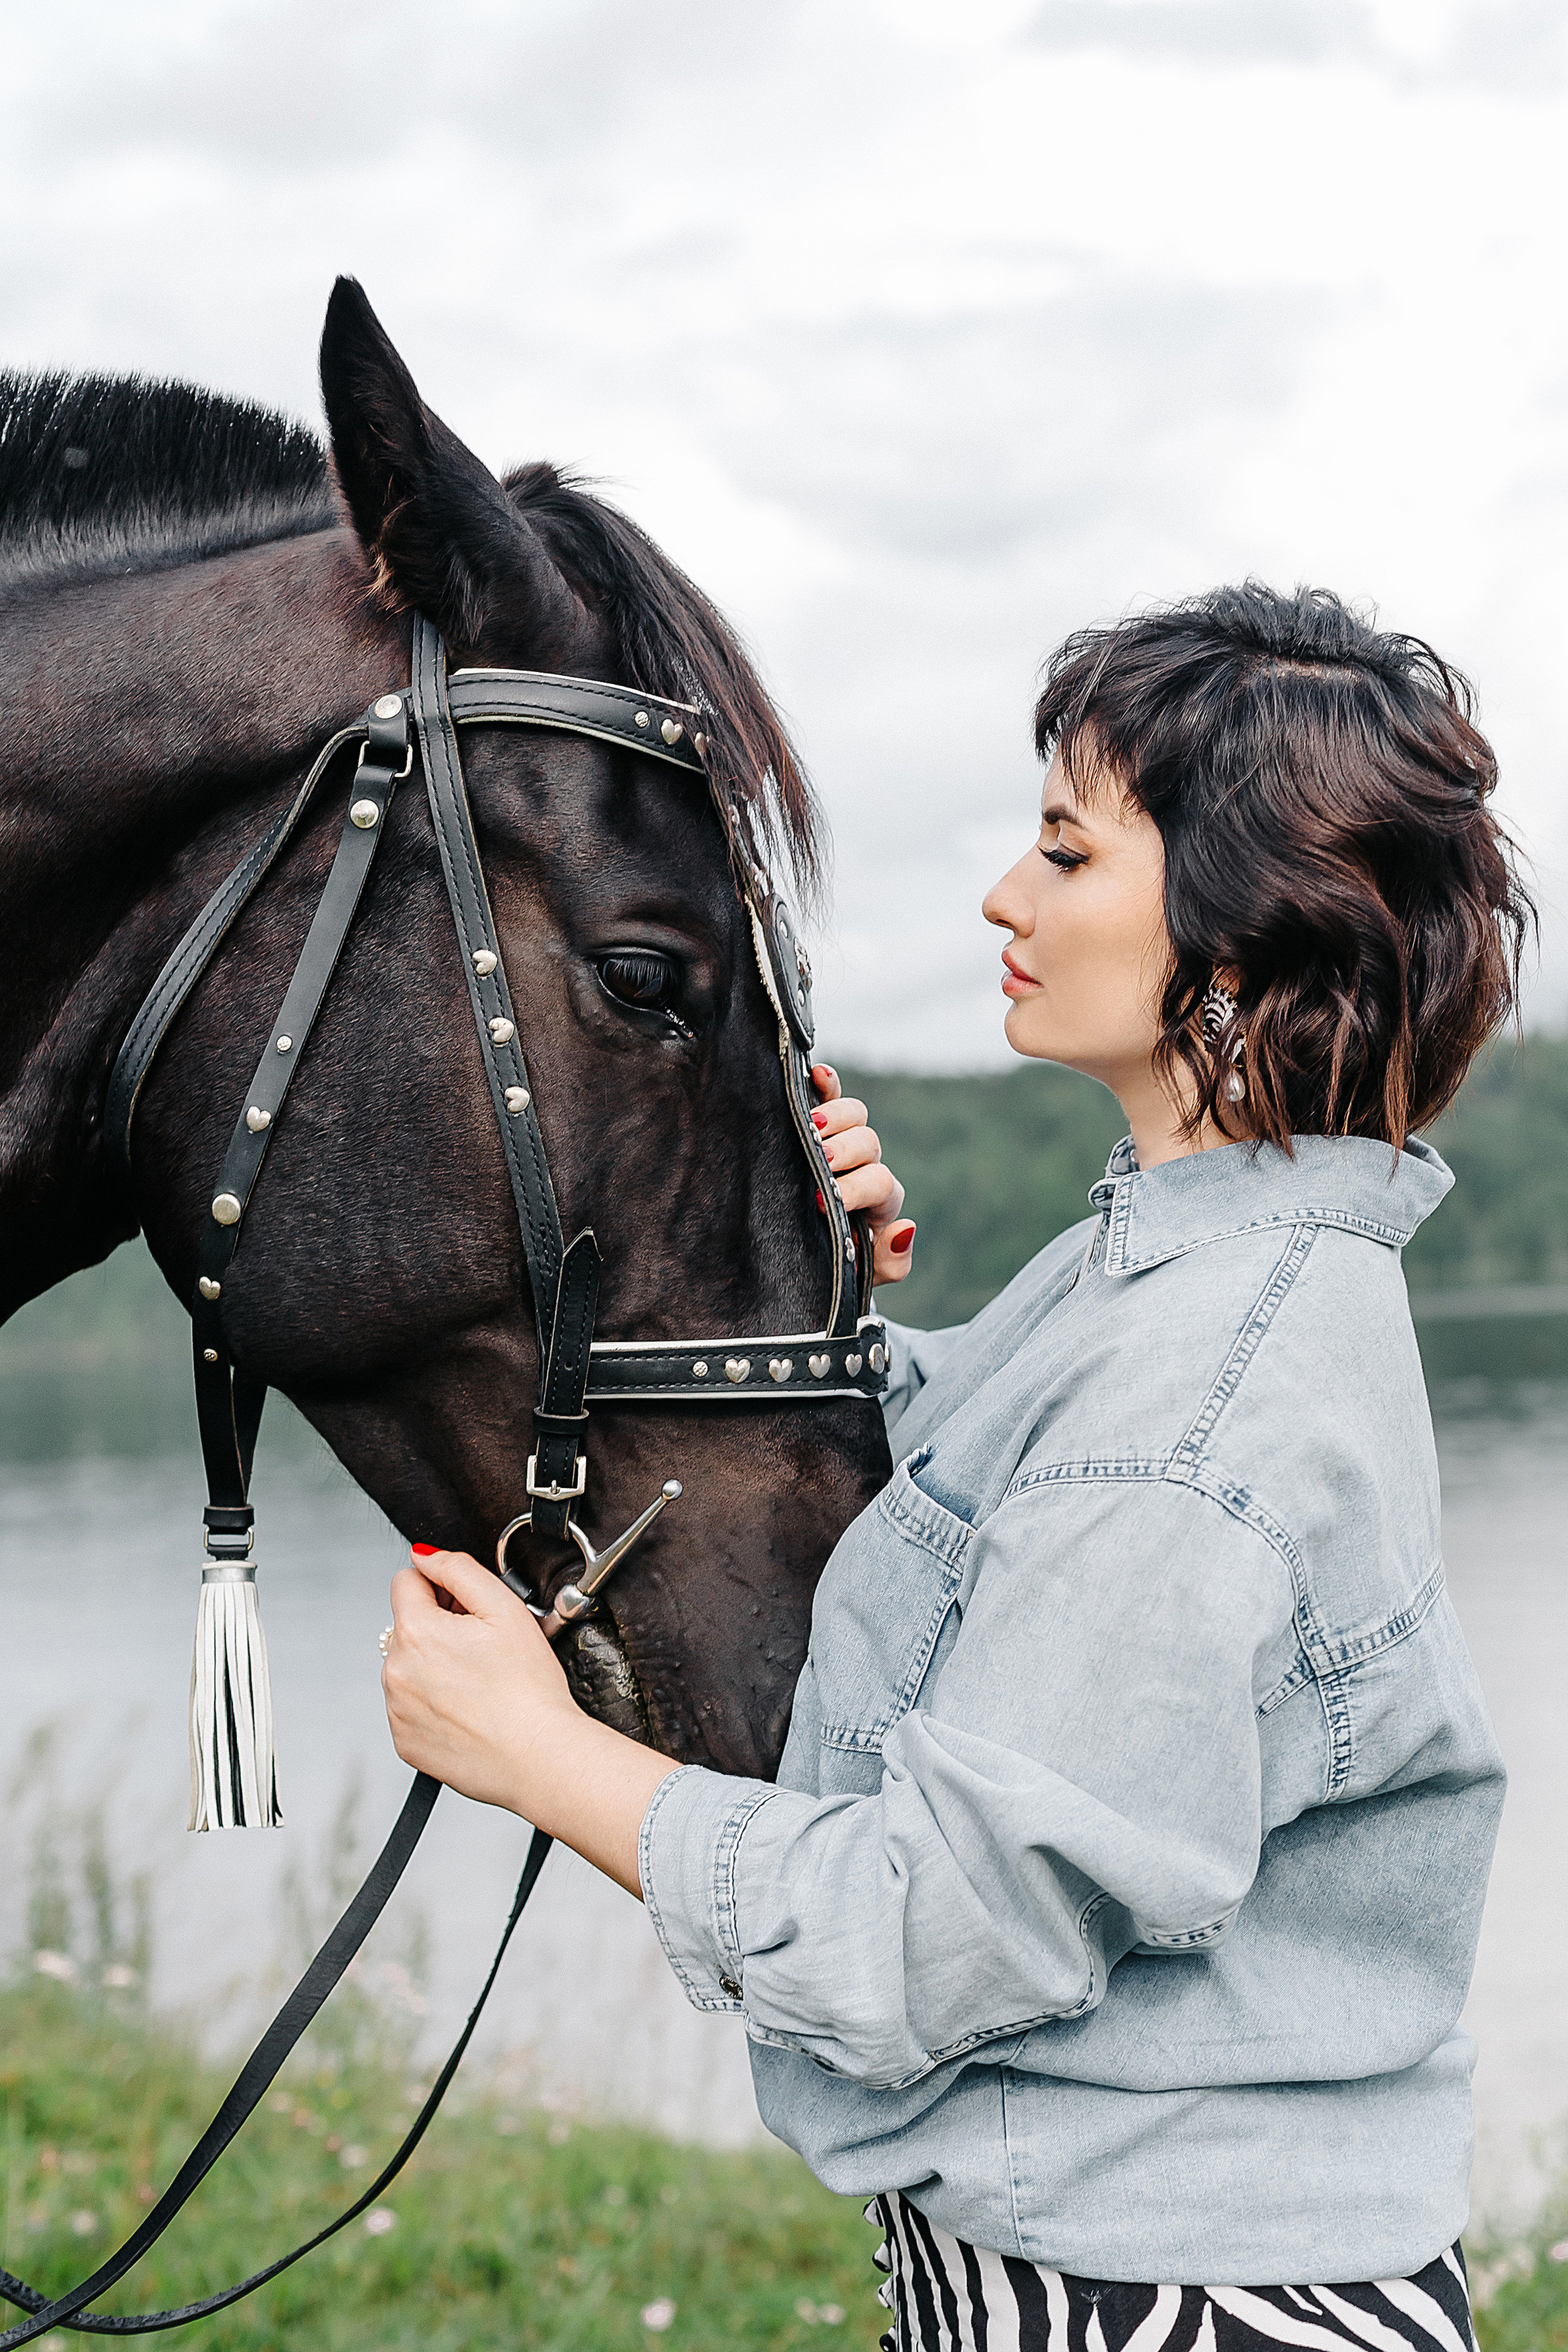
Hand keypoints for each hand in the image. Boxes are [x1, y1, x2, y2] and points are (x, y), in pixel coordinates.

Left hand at [382, 1547, 675, 1894]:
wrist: (538, 1757)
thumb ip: (458, 1568)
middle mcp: (395, 1670)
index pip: (406, 1582)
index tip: (466, 1608)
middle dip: (439, 1628)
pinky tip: (469, 1711)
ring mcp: (397, 1710)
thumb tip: (424, 1555)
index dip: (441, 1587)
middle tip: (483, 1649)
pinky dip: (434, 1706)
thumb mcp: (504, 1607)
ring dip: (434, 1667)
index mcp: (416, 1631)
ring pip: (408, 1668)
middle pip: (408, 1626)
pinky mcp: (405, 1743)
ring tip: (479, 1684)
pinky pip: (410, 1709)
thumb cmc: (528, 1688)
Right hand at [810, 1064, 915, 1284]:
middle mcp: (866, 1166)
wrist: (816, 1260)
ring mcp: (845, 1142)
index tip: (819, 1201)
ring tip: (812, 1126)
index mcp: (880, 1201)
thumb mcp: (868, 1274)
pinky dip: (827, 1083)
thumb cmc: (841, 1267)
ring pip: (855, 1116)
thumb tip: (904, 1228)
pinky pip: (831, 1095)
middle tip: (821, 1162)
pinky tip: (818, 1073)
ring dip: (835, 1116)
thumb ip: (892, 1261)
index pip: (880, 1183)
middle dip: (844, 1151)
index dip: (855, 1189)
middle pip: (869, 1143)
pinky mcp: (821, 1123)